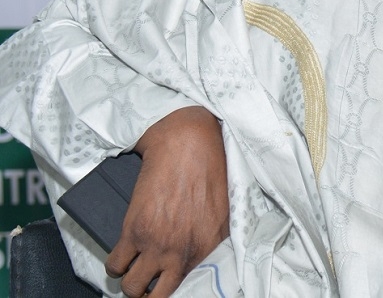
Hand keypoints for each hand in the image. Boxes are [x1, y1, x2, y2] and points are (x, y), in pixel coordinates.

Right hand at [105, 106, 229, 296]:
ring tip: (132, 270)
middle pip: (157, 296)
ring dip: (130, 281)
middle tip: (147, 281)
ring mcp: (157, 244)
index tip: (165, 285)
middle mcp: (182, 252)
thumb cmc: (208, 170)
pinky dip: (114, 264)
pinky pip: (115, 264)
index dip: (172, 288)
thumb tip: (194, 256)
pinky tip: (120, 256)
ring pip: (132, 287)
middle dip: (149, 293)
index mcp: (208, 248)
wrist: (187, 146)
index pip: (187, 288)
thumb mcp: (222, 211)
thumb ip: (209, 239)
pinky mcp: (134, 230)